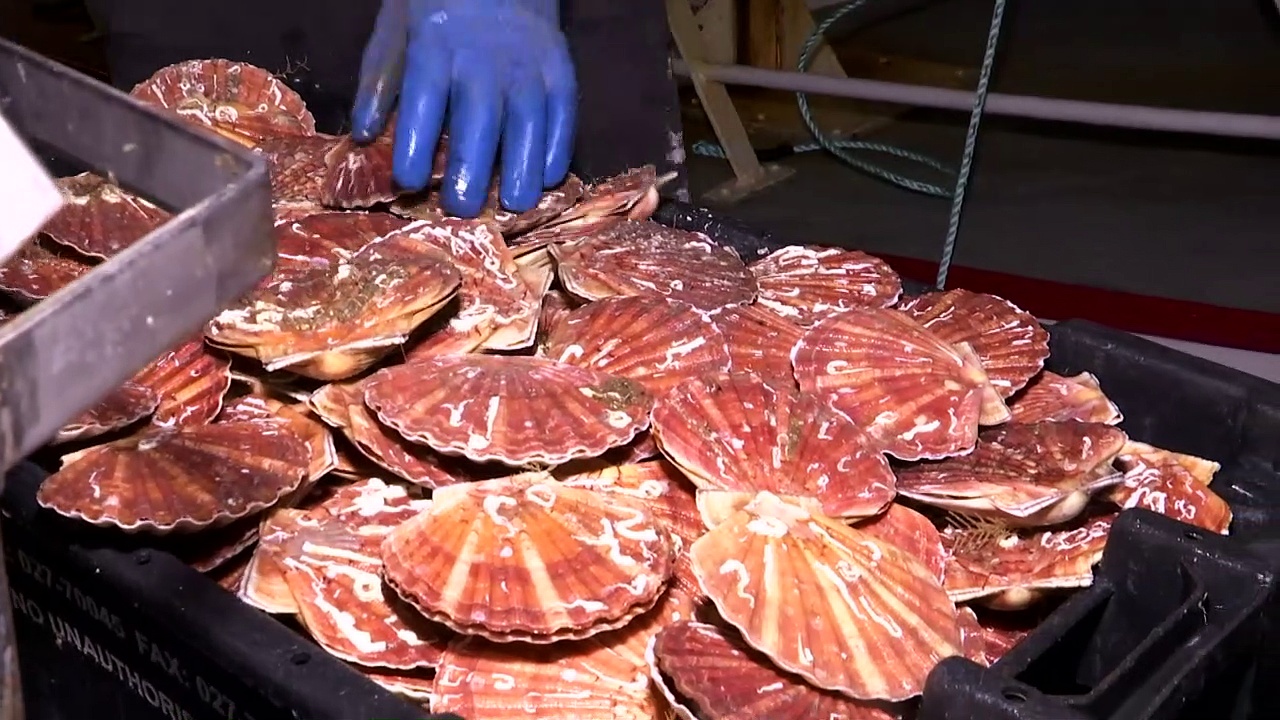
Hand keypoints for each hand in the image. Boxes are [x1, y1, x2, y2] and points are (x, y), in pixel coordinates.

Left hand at [352, 0, 576, 217]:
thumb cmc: (437, 1)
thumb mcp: (396, 26)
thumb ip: (380, 78)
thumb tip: (364, 135)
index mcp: (435, 43)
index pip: (423, 99)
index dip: (415, 143)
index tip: (408, 182)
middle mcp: (484, 56)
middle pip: (480, 117)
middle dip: (473, 167)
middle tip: (463, 208)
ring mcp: (527, 62)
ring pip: (529, 120)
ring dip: (523, 166)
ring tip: (516, 205)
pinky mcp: (560, 66)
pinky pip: (563, 111)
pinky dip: (558, 146)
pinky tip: (547, 177)